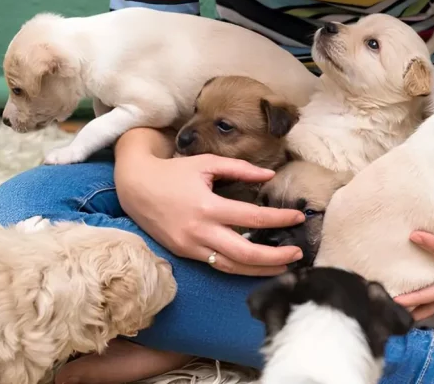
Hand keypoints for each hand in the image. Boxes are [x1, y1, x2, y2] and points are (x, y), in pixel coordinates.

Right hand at [116, 152, 304, 275]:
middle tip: (298, 253)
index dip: (279, 219)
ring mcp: (192, 247)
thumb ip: (240, 169)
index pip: (252, 218)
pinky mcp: (186, 254)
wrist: (135, 187)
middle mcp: (200, 231)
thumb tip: (269, 176)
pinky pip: (218, 265)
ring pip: (232, 267)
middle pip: (245, 254)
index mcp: (208, 206)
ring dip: (261, 270)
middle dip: (276, 257)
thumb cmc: (173, 172)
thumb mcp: (206, 163)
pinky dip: (240, 269)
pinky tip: (258, 267)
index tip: (299, 217)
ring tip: (285, 267)